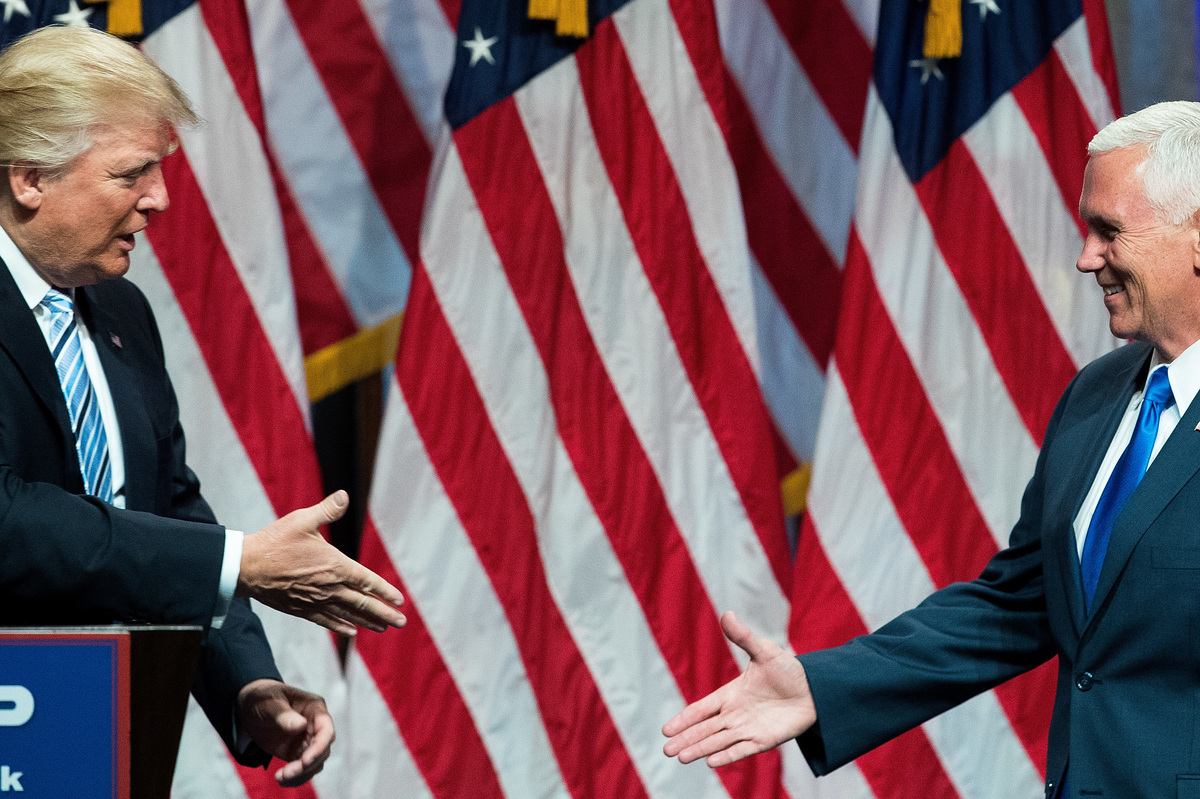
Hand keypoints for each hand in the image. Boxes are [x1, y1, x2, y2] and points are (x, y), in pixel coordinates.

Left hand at [237, 679, 332, 786]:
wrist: (250, 706)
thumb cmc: (262, 697)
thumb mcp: (268, 702)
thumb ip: (283, 714)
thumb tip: (301, 725)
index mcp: (314, 707)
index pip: (326, 728)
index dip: (319, 746)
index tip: (305, 761)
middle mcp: (315, 725)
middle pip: (323, 749)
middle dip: (308, 764)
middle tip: (287, 773)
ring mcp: (307, 740)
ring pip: (315, 762)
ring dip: (302, 774)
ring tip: (281, 777)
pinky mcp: (297, 752)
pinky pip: (303, 769)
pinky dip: (295, 778)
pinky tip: (281, 779)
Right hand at [238, 490, 405, 635]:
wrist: (245, 567)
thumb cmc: (275, 541)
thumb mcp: (303, 520)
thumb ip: (328, 509)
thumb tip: (345, 495)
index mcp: (334, 565)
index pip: (367, 581)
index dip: (385, 591)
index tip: (400, 599)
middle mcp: (329, 587)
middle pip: (362, 603)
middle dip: (384, 613)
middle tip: (401, 622)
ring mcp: (315, 600)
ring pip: (347, 614)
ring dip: (367, 622)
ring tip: (383, 627)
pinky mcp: (301, 608)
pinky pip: (326, 621)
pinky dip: (341, 626)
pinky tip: (351, 631)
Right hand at [662, 611, 816, 766]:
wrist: (816, 690)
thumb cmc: (788, 670)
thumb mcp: (764, 651)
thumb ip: (743, 637)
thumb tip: (727, 613)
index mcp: (731, 694)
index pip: (701, 709)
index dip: (684, 719)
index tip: (666, 729)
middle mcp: (735, 714)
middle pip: (705, 729)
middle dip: (686, 739)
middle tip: (666, 750)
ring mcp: (748, 729)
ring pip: (718, 741)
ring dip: (699, 749)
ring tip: (680, 758)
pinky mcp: (764, 741)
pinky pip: (741, 750)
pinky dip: (727, 756)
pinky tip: (710, 762)